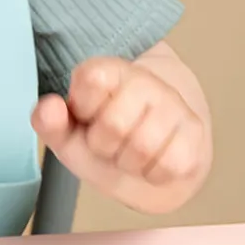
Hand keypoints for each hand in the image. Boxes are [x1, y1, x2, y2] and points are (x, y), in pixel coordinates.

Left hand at [31, 53, 208, 211]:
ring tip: (127, 151)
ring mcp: (174, 105)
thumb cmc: (103, 140)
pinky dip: (153, 173)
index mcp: (108, 70)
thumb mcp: (68, 133)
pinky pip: (169, 165)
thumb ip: (48, 121)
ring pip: (143, 147)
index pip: (92, 79)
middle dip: (103, 145)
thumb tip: (49, 107)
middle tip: (107, 140)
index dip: (84, 107)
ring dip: (128, 161)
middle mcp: (145, 81)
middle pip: (114, 124)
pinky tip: (150, 161)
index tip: (87, 113)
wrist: (150, 157)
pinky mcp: (195, 131)